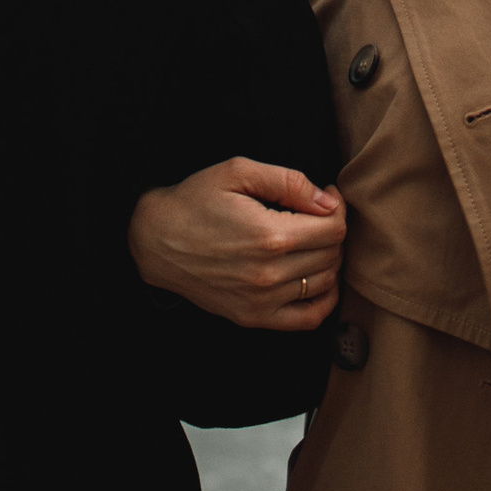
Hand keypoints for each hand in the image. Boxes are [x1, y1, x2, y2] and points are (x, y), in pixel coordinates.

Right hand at [128, 158, 345, 330]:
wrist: (155, 239)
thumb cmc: (194, 200)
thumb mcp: (237, 172)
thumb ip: (287, 181)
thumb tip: (327, 201)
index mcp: (269, 235)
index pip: (332, 227)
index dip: (336, 207)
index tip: (325, 196)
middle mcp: (268, 273)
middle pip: (331, 254)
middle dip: (332, 230)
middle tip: (316, 215)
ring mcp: (261, 300)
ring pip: (325, 282)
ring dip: (328, 260)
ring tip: (312, 241)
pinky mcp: (253, 317)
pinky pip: (308, 319)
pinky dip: (324, 300)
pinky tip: (317, 279)